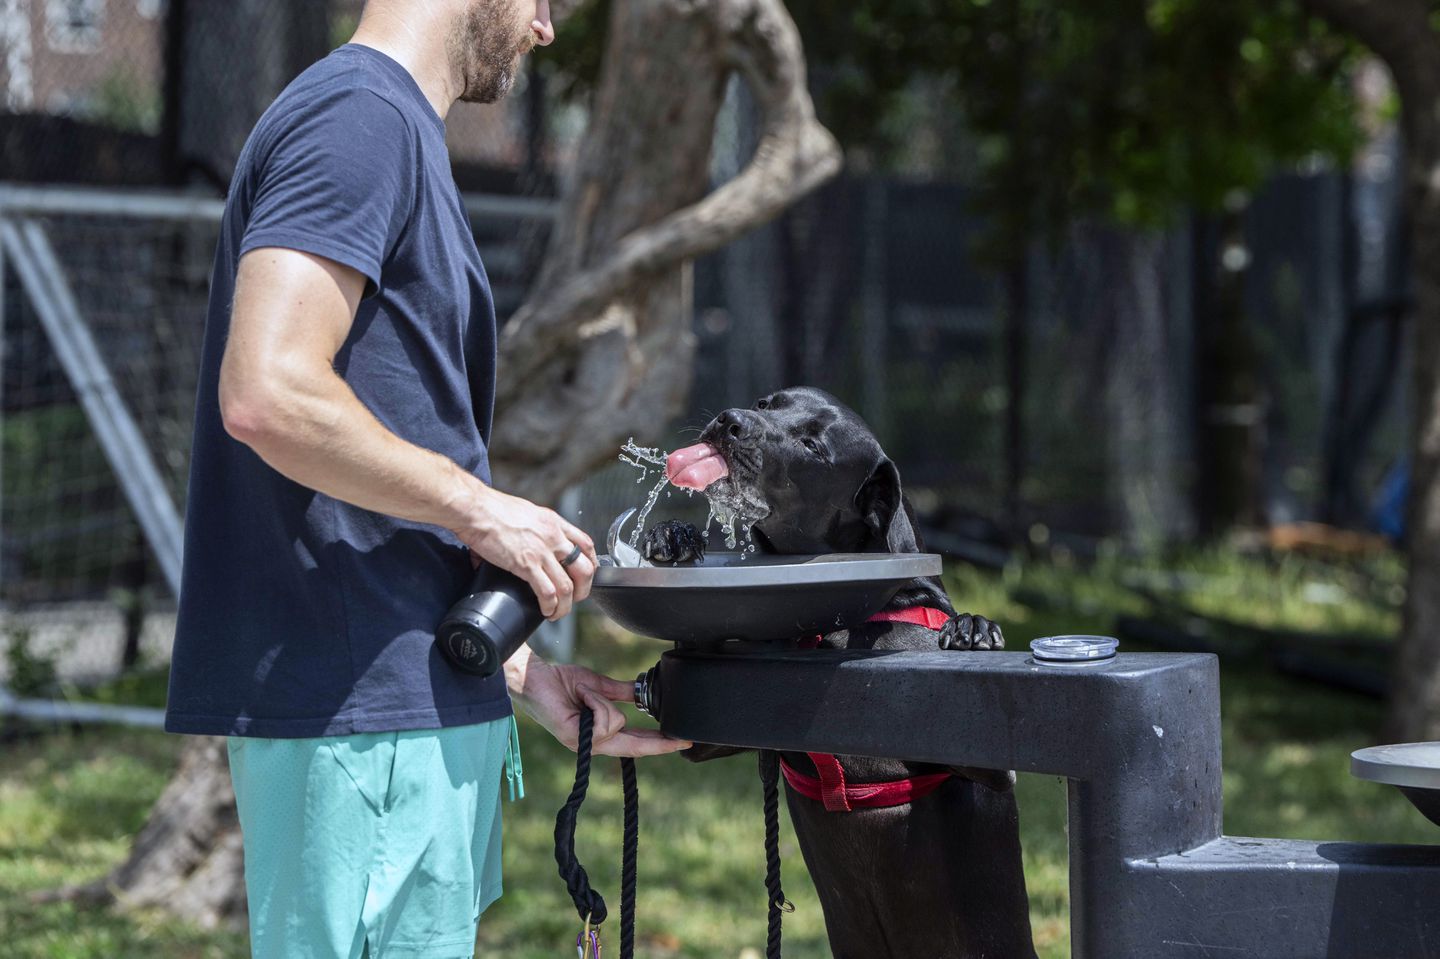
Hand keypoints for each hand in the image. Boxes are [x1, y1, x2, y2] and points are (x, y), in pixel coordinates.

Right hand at [454, 484, 595, 620]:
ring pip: (567, 586)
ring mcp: (541, 551)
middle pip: (584, 569)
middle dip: (583, 589)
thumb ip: (531, 530)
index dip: (590, 564)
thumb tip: (520, 548)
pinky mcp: (526, 565)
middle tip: (574, 598)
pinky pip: (547, 592)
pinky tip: (546, 611)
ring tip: (558, 612)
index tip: (584, 575)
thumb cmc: (491, 508)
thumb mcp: (525, 513)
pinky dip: (550, 606)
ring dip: (566, 605)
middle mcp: (553, 536)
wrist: (474, 509)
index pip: (586, 544)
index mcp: (553, 522)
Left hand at [507, 651, 690, 757]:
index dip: (658, 743)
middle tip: (682, 740)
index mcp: (598, 734)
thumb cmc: (559, 682)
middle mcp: (593, 744)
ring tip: (584, 693)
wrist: (534, 678)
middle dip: (658, 742)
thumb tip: (642, 694)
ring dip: (603, 700)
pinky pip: (603, 718)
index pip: (634, 742)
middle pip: (634, 747)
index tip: (680, 741)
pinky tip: (582, 696)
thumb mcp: (598, 688)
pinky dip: (595, 699)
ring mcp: (583, 743)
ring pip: (617, 723)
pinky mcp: (574, 736)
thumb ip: (620, 694)